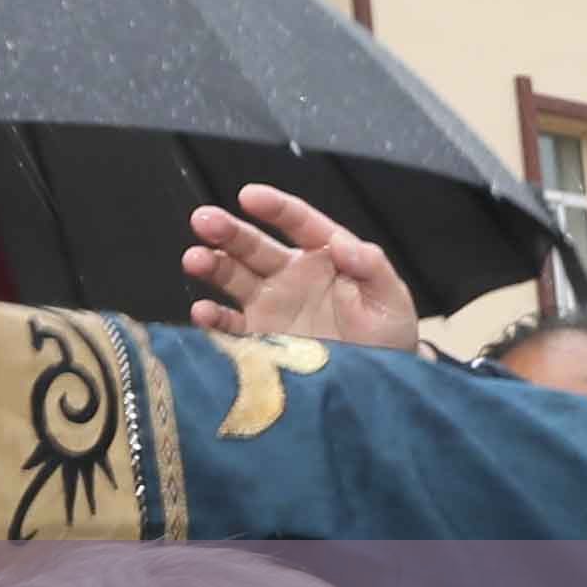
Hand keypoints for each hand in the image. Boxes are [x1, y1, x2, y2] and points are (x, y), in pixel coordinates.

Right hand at [185, 181, 419, 349]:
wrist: (377, 389)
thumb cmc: (388, 340)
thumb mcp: (391, 300)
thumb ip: (372, 267)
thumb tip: (343, 245)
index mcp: (324, 256)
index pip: (297, 223)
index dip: (274, 207)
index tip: (250, 196)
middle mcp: (291, 275)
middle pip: (254, 245)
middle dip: (228, 231)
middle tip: (203, 220)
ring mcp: (271, 306)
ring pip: (234, 277)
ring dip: (213, 265)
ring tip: (194, 259)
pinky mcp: (259, 339)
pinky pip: (230, 325)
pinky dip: (214, 319)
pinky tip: (203, 312)